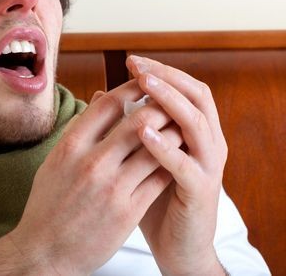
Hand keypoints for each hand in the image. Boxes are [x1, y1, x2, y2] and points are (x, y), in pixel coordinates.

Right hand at [2, 79, 182, 274]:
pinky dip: (171, 162)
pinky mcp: (128, 210)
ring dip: (172, 132)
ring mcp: (112, 187)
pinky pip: (159, 177)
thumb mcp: (54, 161)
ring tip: (181, 125)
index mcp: (70, 146)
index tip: (145, 82)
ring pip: (155, 147)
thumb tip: (100, 98)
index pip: (108, 104)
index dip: (132, 88)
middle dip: (159, 106)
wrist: (45, 251)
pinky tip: (178, 156)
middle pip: (138, 120)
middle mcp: (91, 162)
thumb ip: (79, 129)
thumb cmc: (48, 204)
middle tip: (171, 101)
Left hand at [127, 55, 227, 275]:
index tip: (132, 60)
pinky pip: (185, 164)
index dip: (161, 72)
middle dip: (167, 78)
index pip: (184, 88)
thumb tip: (99, 96)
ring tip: (145, 85)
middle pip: (197, 96)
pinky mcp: (200, 191)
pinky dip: (166, 146)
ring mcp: (207, 166)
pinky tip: (143, 133)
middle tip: (138, 65)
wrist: (175, 246)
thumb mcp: (138, 155)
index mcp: (194, 132)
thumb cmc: (153, 197)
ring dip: (169, 102)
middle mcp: (207, 143)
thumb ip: (125, 127)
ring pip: (197, 124)